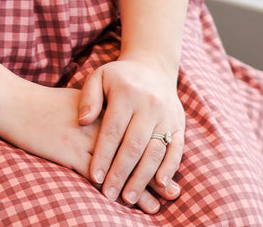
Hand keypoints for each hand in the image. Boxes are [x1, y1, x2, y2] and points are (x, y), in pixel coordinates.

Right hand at [0, 77, 169, 214]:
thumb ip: (97, 112)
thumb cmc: (43, 105)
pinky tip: (121, 203)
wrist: (15, 102)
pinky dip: (113, 190)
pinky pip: (98, 175)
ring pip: (121, 166)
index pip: (136, 131)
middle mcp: (100, 123)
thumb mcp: (76, 102)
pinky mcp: (71, 153)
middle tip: (172, 193)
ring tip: (155, 206)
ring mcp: (87, 139)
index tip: (170, 167)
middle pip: (135, 149)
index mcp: (103, 108)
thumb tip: (114, 127)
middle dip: (154, 173)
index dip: (155, 151)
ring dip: (139, 188)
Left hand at [78, 57, 184, 212]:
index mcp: (127, 92)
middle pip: (134, 145)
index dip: (103, 155)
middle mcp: (149, 104)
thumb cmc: (120, 77)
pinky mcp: (180, 124)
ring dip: (142, 177)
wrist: (153, 66)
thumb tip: (82, 121)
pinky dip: (169, 168)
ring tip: (129, 197)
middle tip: (109, 194)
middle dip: (121, 173)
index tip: (94, 176)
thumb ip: (89, 98)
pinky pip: (177, 149)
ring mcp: (167, 115)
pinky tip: (159, 184)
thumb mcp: (99, 77)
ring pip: (155, 151)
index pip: (113, 130)